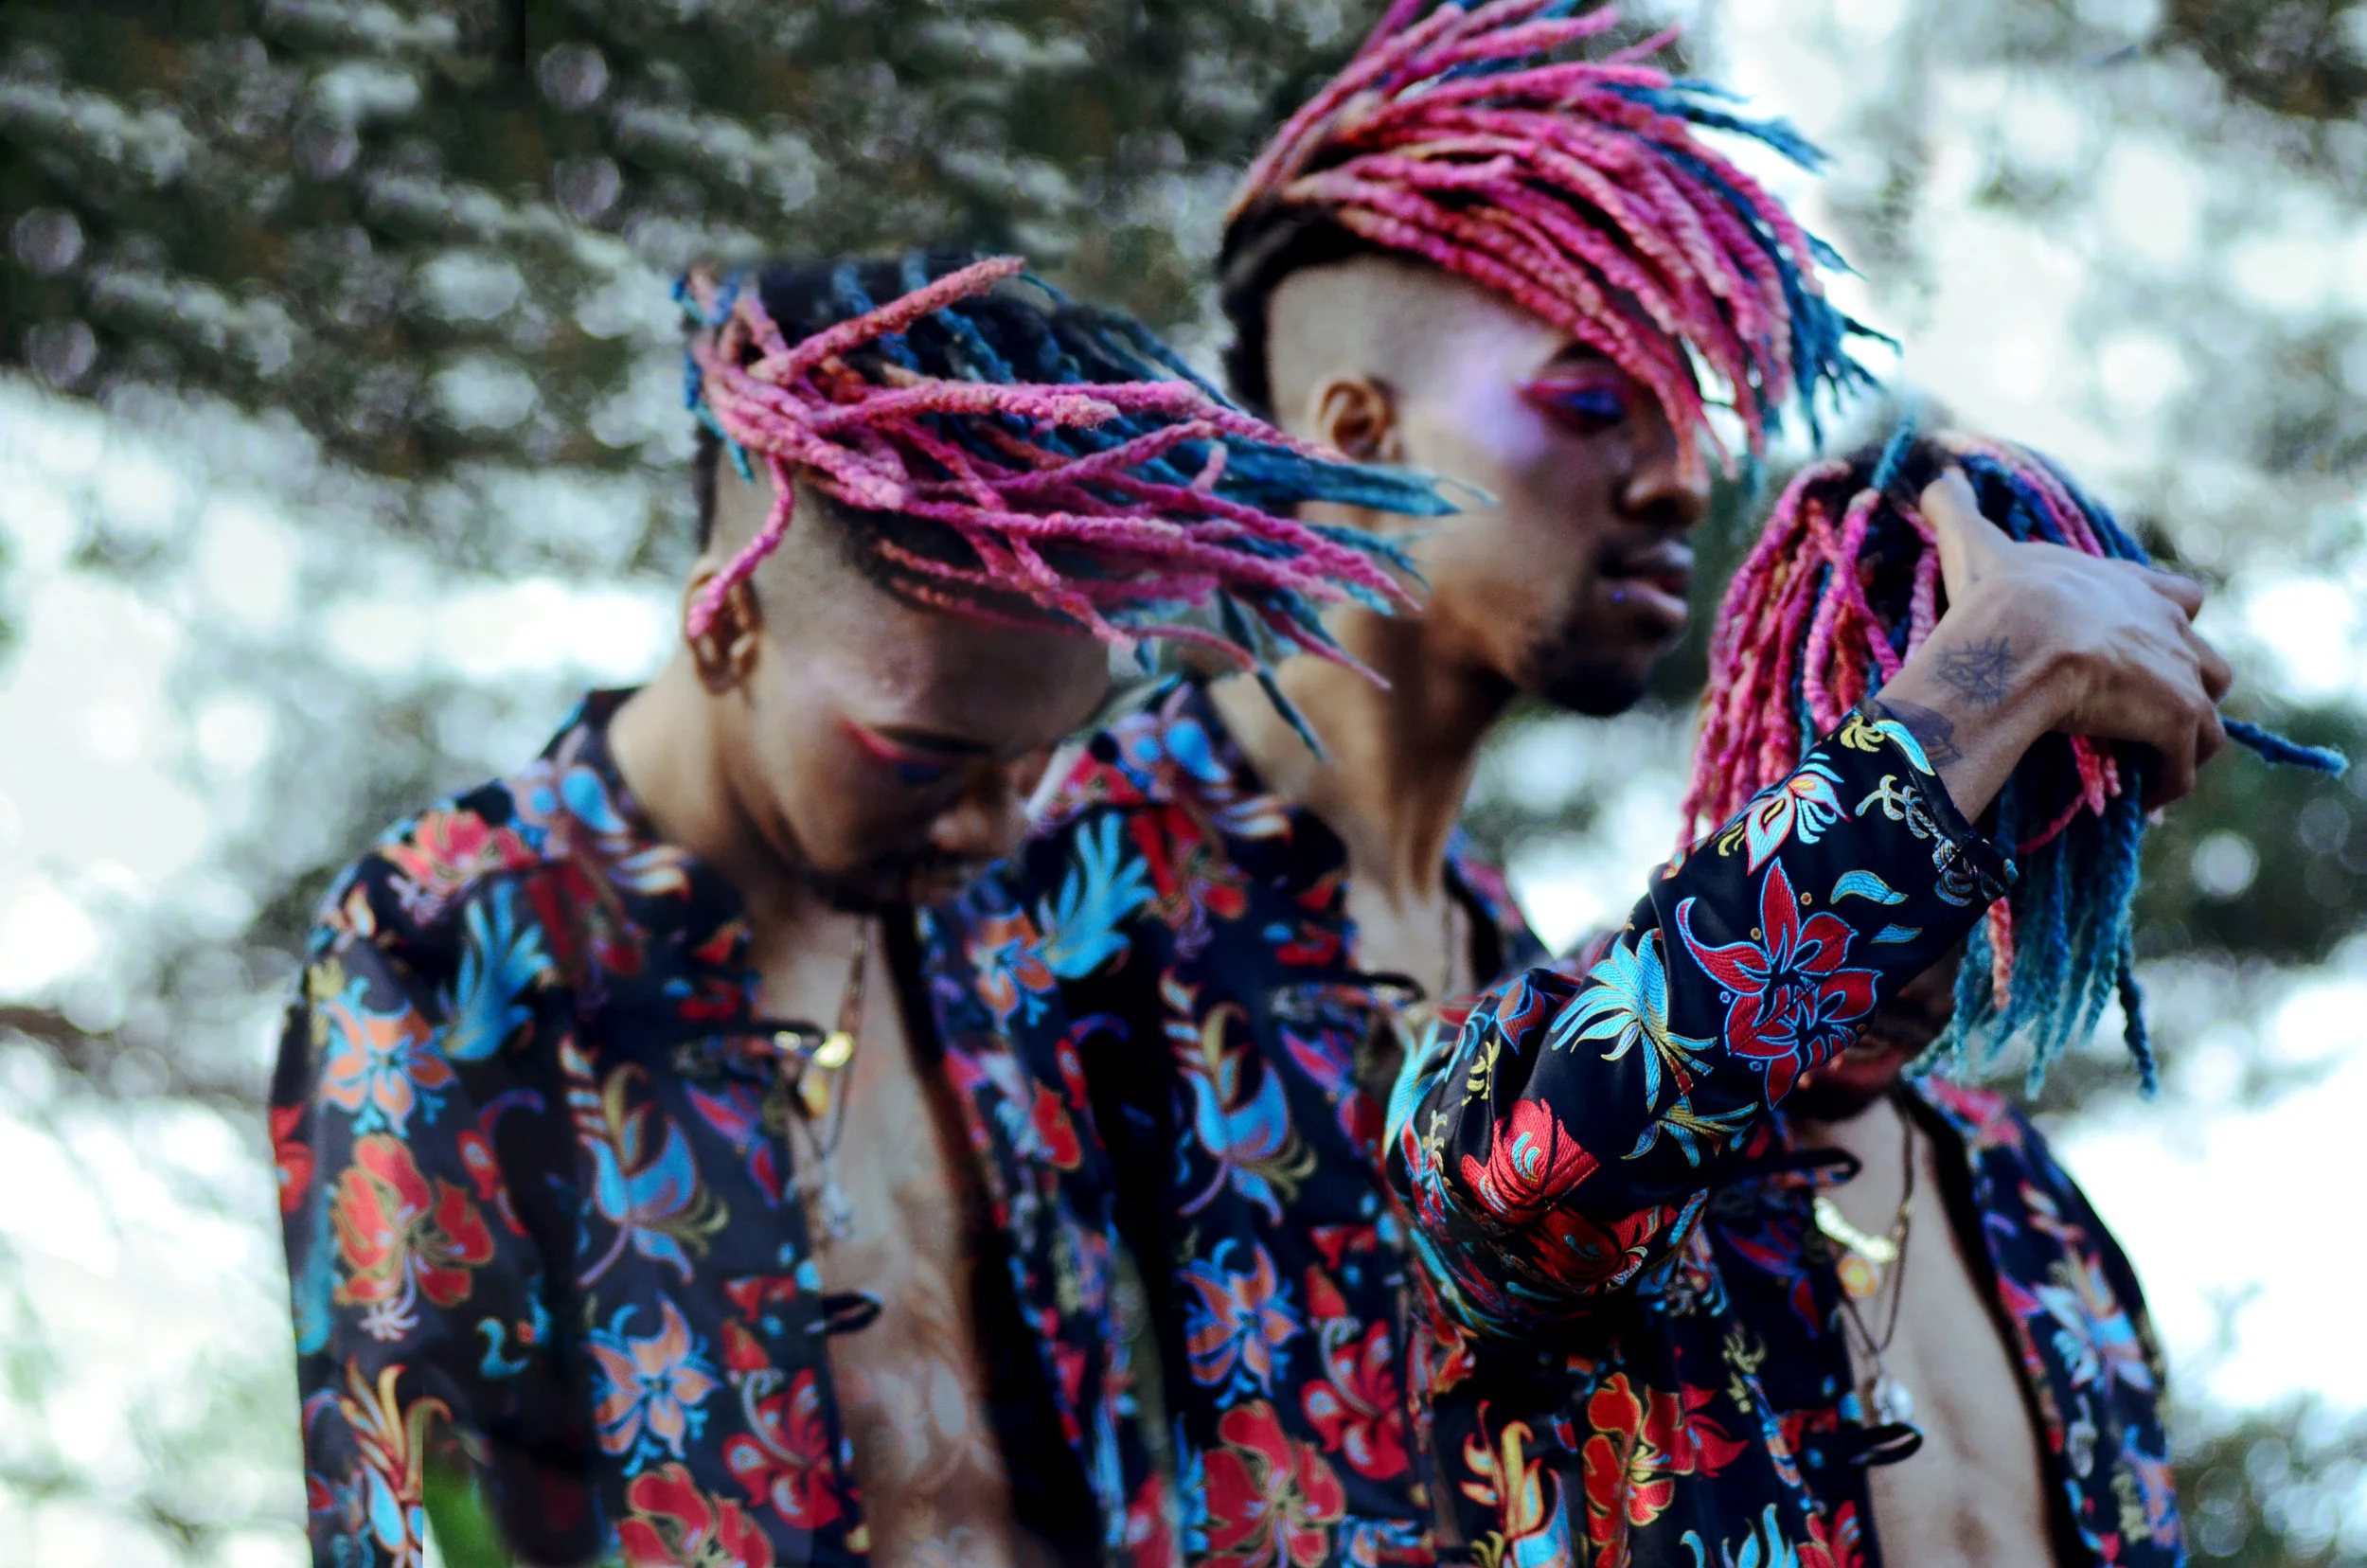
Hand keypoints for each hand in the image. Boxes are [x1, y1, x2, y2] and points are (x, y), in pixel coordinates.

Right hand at [1874, 469, 2233, 816]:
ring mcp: (2178, 675)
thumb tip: (1933, 477)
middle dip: (2185, 688)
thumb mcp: (1976, 545)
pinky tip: (2142, 798)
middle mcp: (2167, 629)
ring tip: (2148, 764)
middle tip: (2142, 715)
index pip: (2179, 598)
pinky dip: (2170, 782)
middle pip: (2207, 660)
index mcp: (2130, 588)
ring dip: (2186, 741)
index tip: (2138, 648)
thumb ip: (1957, 511)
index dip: (2165, 623)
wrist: (2021, 640)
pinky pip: (2186, 764)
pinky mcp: (2176, 720)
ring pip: (2211, 716)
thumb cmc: (2001, 596)